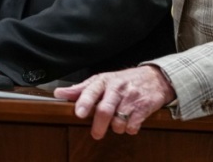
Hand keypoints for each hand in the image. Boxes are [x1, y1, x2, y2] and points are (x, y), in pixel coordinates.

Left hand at [53, 65, 175, 138]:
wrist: (154, 78)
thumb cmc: (123, 81)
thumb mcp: (101, 81)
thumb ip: (80, 89)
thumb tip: (59, 93)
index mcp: (104, 81)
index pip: (92, 91)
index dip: (85, 102)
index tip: (79, 113)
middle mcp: (117, 88)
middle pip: (105, 110)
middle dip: (99, 125)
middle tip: (96, 134)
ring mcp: (131, 98)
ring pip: (118, 121)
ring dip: (116, 127)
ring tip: (116, 122)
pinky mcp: (144, 108)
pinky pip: (133, 126)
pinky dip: (129, 129)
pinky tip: (129, 122)